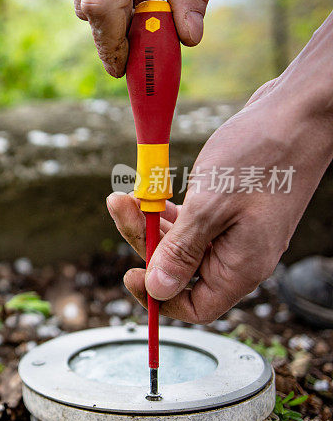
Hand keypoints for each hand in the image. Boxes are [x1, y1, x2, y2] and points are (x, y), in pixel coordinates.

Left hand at [107, 69, 332, 322]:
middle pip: (180, 270)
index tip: (130, 273)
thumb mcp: (211, 206)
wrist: (299, 113)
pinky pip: (189, 220)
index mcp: (241, 266)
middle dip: (144, 242)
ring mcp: (234, 230)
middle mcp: (238, 254)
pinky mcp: (229, 208)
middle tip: (120, 206)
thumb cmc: (262, 156)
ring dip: (149, 222)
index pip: (195, 307)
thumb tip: (157, 290)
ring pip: (180, 242)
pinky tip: (147, 192)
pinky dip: (165, 209)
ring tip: (124, 195)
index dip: (159, 297)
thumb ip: (182, 251)